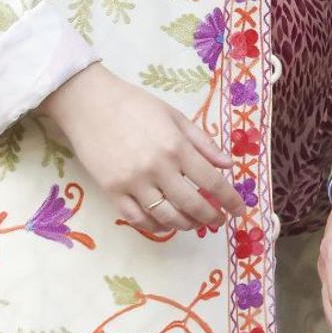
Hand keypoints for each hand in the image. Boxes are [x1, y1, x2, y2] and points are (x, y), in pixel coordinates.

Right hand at [40, 63, 246, 232]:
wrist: (91, 106)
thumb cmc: (136, 106)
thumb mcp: (175, 116)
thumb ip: (203, 142)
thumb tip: (228, 165)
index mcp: (176, 146)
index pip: (211, 181)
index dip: (229, 199)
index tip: (241, 209)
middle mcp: (158, 168)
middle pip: (191, 204)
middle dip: (210, 217)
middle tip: (219, 221)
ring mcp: (133, 183)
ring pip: (166, 217)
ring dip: (186, 224)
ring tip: (195, 223)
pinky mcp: (113, 193)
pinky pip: (138, 220)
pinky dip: (156, 226)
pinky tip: (166, 223)